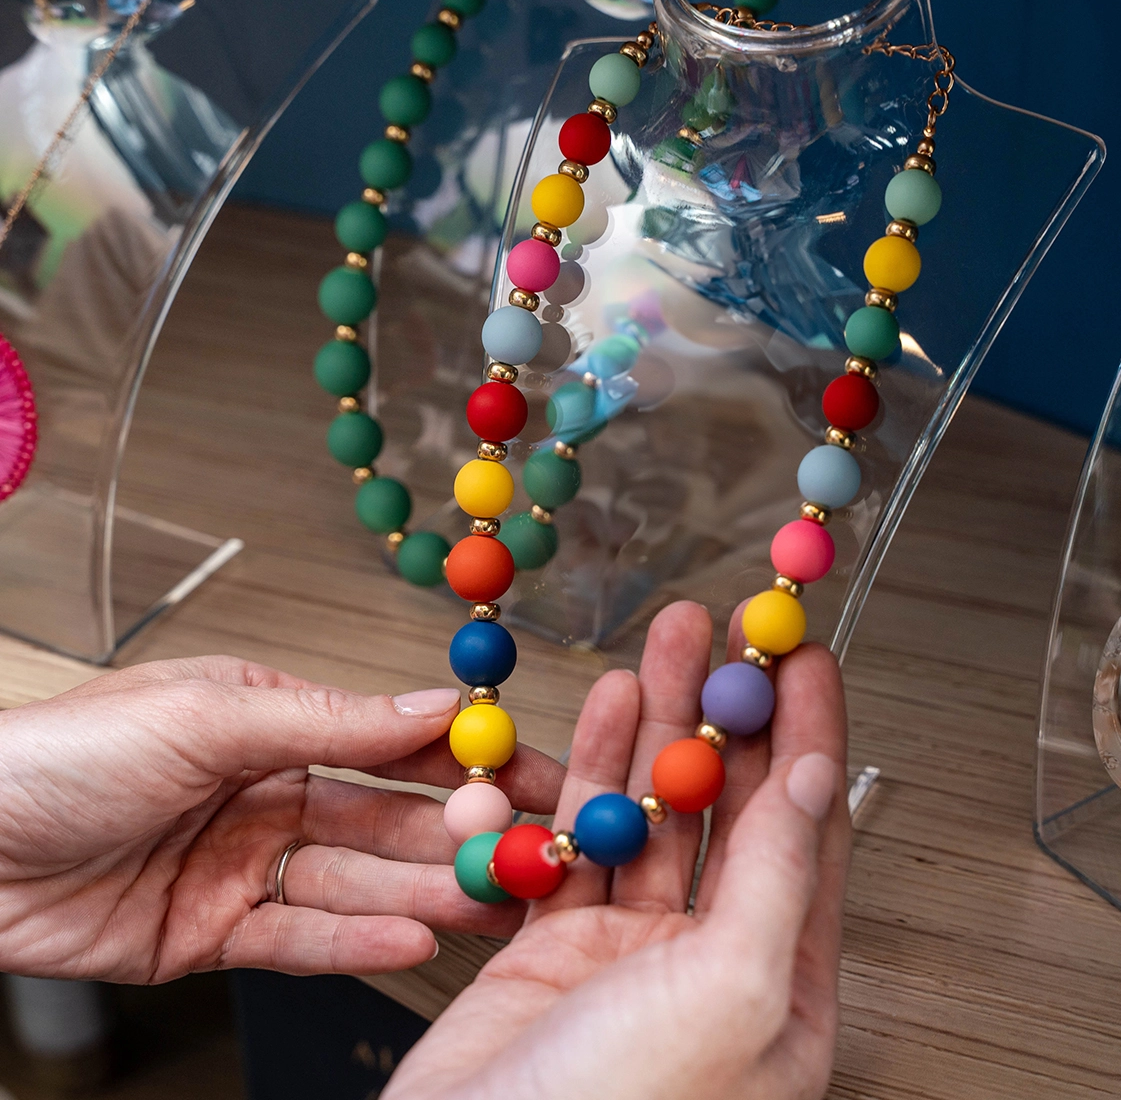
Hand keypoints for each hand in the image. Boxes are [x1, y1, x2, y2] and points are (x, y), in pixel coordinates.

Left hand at [0, 656, 562, 982]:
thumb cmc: (65, 754)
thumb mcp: (211, 715)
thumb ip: (331, 719)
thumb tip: (434, 703)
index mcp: (271, 722)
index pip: (390, 740)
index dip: (464, 758)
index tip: (528, 774)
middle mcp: (267, 792)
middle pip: (384, 819)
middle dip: (457, 836)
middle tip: (524, 852)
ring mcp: (243, 865)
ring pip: (355, 883)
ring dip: (425, 893)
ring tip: (490, 903)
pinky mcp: (213, 933)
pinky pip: (301, 939)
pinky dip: (356, 944)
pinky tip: (414, 939)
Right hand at [385, 601, 850, 1099]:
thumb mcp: (729, 995)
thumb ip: (775, 882)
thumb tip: (814, 784)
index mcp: (780, 988)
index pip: (808, 831)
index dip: (808, 735)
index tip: (804, 663)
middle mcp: (708, 963)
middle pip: (726, 804)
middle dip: (726, 710)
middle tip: (728, 635)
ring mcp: (627, 951)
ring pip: (649, 807)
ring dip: (658, 721)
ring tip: (665, 644)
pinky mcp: (554, 944)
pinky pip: (579, 833)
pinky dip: (589, 769)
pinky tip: (604, 712)